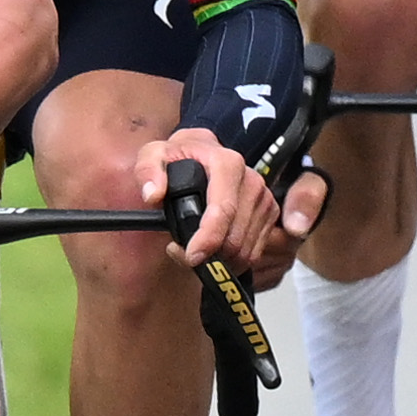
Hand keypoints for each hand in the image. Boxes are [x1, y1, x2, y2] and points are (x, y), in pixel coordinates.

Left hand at [144, 127, 293, 279]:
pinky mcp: (268, 215)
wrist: (203, 154)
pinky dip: (232, 261)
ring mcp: (263, 199)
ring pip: (245, 251)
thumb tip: (153, 194)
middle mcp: (252, 182)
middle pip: (235, 238)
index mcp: (228, 164)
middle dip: (208, 255)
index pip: (223, 210)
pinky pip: (254, 252)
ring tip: (194, 249)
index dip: (208, 239)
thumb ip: (148, 170)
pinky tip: (212, 249)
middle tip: (181, 251)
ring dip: (219, 261)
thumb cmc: (180, 157)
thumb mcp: (154, 154)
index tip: (191, 256)